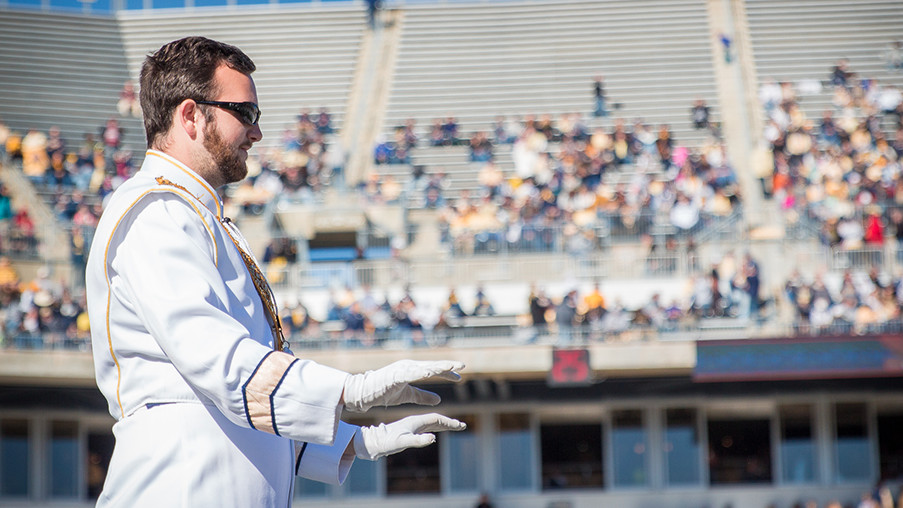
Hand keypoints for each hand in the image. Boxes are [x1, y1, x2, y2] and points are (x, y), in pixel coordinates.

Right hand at [342, 360, 463, 412]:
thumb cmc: (384, 392)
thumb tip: (439, 400)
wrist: (364, 392)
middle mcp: (409, 366)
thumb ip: (423, 396)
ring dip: (436, 367)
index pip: (433, 370)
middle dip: (447, 365)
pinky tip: (429, 373)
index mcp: (412, 370)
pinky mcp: (394, 375)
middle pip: (432, 365)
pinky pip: (409, 373)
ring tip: (449, 367)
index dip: (446, 373)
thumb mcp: (408, 396)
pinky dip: (419, 372)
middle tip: (462, 365)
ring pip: (423, 367)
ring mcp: (401, 369)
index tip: (459, 376)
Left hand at [353, 413, 465, 459]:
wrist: (374, 441)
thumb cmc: (387, 442)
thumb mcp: (403, 442)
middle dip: (450, 423)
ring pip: (432, 423)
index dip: (449, 422)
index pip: (436, 419)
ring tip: (454, 426)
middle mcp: (415, 421)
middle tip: (462, 426)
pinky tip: (436, 431)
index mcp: (415, 421)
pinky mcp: (409, 430)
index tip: (460, 425)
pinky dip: (435, 427)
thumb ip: (417, 440)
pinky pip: (426, 427)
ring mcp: (412, 426)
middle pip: (437, 419)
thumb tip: (433, 438)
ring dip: (444, 424)